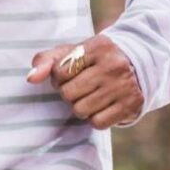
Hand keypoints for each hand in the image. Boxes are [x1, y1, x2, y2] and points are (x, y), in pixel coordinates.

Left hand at [26, 36, 144, 128]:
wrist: (139, 65)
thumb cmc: (96, 59)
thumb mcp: (73, 52)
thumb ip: (47, 61)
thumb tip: (30, 78)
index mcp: (98, 46)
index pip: (60, 71)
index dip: (59, 77)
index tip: (70, 74)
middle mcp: (114, 65)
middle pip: (68, 93)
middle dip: (69, 93)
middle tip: (81, 87)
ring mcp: (124, 86)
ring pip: (81, 110)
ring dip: (81, 107)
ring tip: (90, 96)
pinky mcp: (131, 105)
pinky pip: (97, 123)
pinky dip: (95, 118)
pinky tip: (102, 106)